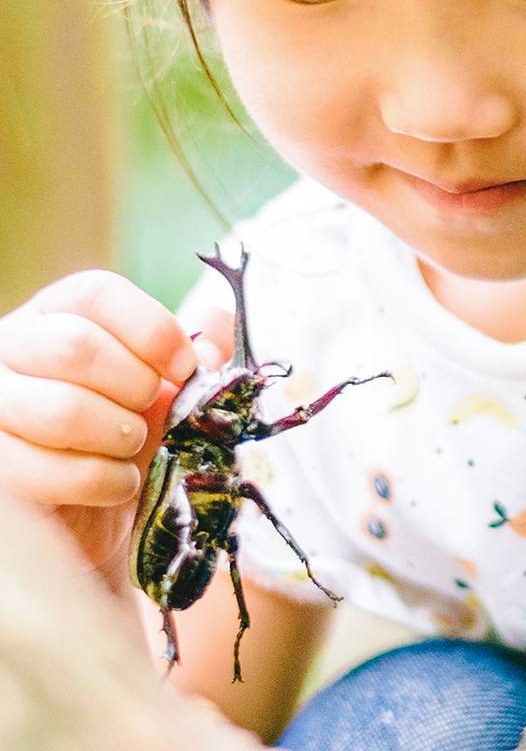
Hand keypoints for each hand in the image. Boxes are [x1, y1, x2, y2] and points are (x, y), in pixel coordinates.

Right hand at [0, 270, 232, 589]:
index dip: (151, 329)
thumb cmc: (132, 441)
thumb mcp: (173, 390)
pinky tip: (119, 483)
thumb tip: (214, 336)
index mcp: (58, 316)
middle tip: (153, 412)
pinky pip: (44, 470)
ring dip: (119, 436)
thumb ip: (201, 354)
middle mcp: (10, 349)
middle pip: (75, 346)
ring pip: (62, 409)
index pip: (95, 294)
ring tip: (135, 447)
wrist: (98, 523)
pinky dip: (101, 480)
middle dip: (136, 387)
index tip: (185, 366)